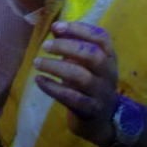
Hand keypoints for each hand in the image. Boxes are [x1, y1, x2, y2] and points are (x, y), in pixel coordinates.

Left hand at [35, 21, 119, 146]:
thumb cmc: (88, 82)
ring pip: (81, 77)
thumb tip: (56, 27)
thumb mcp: (84, 62)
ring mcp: (101, 93)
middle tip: (45, 46)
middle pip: (92, 55)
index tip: (57, 26)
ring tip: (37, 62)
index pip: (101, 37)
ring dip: (56, 67)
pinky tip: (39, 80)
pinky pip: (71, 97)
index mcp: (109, 57)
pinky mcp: (90, 110)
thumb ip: (72, 43)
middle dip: (67, 47)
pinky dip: (53, 87)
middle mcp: (109, 73)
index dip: (80, 29)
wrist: (100, 120)